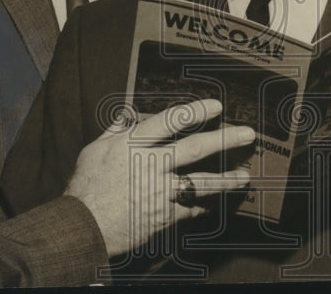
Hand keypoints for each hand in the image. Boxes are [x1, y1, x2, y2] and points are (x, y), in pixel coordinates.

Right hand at [66, 99, 254, 256]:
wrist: (83, 225)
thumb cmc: (86, 186)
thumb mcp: (94, 150)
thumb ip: (115, 131)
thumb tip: (126, 114)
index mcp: (133, 144)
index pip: (170, 121)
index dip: (195, 111)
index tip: (216, 106)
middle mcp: (151, 165)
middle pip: (195, 149)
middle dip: (224, 140)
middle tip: (247, 134)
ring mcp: (160, 191)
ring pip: (201, 182)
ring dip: (226, 179)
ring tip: (244, 176)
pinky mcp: (164, 215)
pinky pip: (191, 208)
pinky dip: (204, 205)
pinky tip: (216, 203)